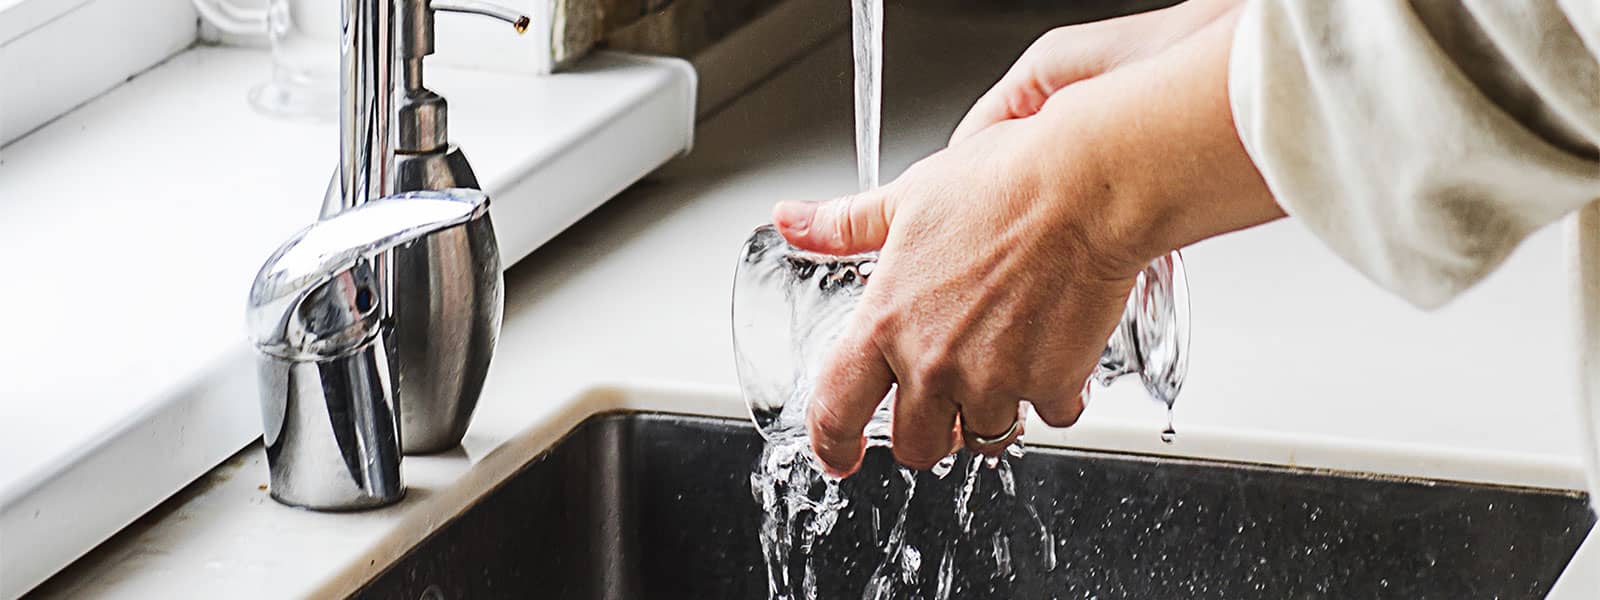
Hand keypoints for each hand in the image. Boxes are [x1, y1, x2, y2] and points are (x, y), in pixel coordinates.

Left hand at [774, 6, 1283, 476]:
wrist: (1082, 187)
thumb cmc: (1000, 185)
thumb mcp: (905, 200)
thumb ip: (843, 226)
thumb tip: (791, 220)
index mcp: (885, 324)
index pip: (836, 411)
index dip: (832, 445)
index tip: (839, 455)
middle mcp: (933, 364)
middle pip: (916, 445)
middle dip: (929, 432)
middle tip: (946, 401)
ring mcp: (993, 381)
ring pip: (983, 438)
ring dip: (992, 413)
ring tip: (1005, 363)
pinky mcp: (1050, 384)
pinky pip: (1048, 414)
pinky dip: (1053, 393)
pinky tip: (1054, 349)